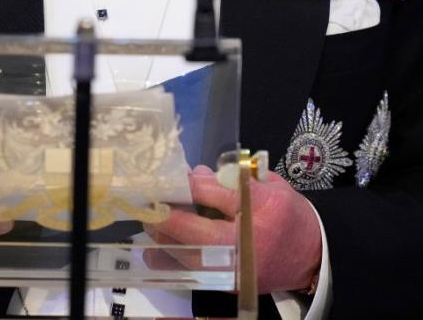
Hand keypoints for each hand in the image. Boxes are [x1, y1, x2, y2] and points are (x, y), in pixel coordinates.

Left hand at [146, 165, 320, 293]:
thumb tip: (195, 174)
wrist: (311, 256)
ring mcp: (233, 271)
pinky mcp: (225, 285)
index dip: (189, 185)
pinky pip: (187, 273)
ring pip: (184, 258)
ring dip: (162, 237)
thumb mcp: (266, 186)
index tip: (170, 176)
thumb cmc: (287, 214)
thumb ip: (230, 179)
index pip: (216, 196)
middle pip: (192, 234)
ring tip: (152, 219)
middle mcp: (243, 247)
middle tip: (150, 198)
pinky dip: (169, 257)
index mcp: (258, 214)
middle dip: (165, 214)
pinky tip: (160, 243)